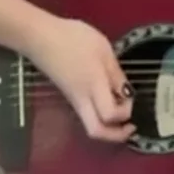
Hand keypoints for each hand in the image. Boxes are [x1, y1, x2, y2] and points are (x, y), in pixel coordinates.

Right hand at [25, 16, 134, 142]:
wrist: (41, 38)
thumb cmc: (74, 39)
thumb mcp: (103, 50)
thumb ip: (116, 73)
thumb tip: (128, 93)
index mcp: (93, 85)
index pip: (110, 115)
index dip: (126, 113)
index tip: (132, 98)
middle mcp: (82, 99)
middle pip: (96, 132)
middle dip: (116, 136)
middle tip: (130, 126)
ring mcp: (73, 99)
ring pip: (91, 125)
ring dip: (109, 127)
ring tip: (122, 113)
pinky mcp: (69, 96)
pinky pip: (87, 114)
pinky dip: (100, 115)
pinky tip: (109, 100)